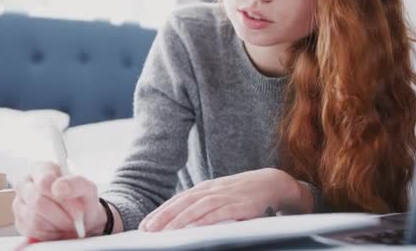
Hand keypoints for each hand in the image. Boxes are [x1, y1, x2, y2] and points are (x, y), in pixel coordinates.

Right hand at [13, 162, 106, 240]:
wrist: (81, 220)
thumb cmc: (82, 201)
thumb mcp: (87, 189)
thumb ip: (76, 183)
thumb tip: (58, 187)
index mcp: (41, 169)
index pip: (45, 182)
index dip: (63, 198)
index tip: (79, 209)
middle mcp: (26, 184)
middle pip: (37, 202)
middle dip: (62, 214)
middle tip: (76, 219)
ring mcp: (19, 203)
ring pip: (34, 219)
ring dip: (57, 225)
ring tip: (68, 222)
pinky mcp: (19, 222)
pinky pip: (32, 232)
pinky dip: (50, 234)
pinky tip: (58, 228)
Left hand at [138, 168, 303, 231]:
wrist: (270, 182)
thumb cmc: (243, 192)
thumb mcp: (220, 194)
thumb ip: (203, 204)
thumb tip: (182, 218)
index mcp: (205, 188)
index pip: (177, 200)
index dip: (160, 212)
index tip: (145, 224)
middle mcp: (211, 190)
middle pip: (182, 203)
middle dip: (163, 216)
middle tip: (147, 230)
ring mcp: (224, 197)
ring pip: (196, 208)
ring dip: (178, 220)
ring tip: (163, 232)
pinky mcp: (237, 205)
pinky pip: (216, 214)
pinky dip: (203, 221)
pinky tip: (192, 229)